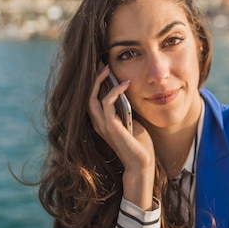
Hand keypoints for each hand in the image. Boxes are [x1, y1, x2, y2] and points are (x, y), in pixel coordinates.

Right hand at [89, 65, 155, 209]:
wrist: (142, 163)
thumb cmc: (139, 144)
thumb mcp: (131, 121)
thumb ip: (125, 109)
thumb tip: (125, 92)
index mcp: (102, 122)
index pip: (91, 99)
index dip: (94, 83)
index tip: (102, 68)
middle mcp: (98, 123)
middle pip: (86, 96)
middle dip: (93, 78)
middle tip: (101, 64)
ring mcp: (102, 125)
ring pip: (91, 98)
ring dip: (99, 81)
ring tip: (108, 69)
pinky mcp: (110, 127)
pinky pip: (106, 104)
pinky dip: (114, 91)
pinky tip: (124, 84)